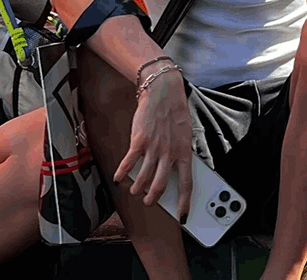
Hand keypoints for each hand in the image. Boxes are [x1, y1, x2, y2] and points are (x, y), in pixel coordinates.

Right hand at [114, 66, 194, 218]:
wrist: (162, 91)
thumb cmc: (174, 113)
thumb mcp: (185, 134)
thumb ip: (180, 153)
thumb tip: (175, 173)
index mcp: (185, 151)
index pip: (187, 183)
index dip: (185, 202)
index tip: (183, 215)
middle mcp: (170, 152)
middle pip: (161, 186)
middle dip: (153, 199)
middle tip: (149, 202)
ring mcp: (154, 147)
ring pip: (143, 179)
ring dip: (137, 189)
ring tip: (135, 191)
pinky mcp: (139, 141)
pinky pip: (128, 164)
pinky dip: (122, 174)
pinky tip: (119, 178)